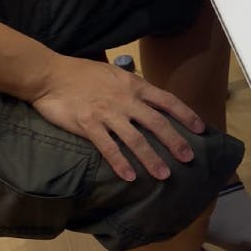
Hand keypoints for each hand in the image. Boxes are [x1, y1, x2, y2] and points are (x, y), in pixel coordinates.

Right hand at [30, 56, 204, 181]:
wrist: (48, 74)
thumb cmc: (82, 73)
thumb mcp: (115, 74)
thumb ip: (134, 86)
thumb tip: (152, 98)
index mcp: (134, 86)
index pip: (168, 101)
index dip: (186, 115)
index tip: (201, 129)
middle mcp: (125, 100)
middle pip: (157, 123)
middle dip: (175, 142)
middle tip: (188, 159)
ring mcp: (107, 113)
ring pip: (136, 139)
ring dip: (151, 158)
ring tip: (164, 175)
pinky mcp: (88, 125)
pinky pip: (108, 148)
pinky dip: (120, 163)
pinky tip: (130, 177)